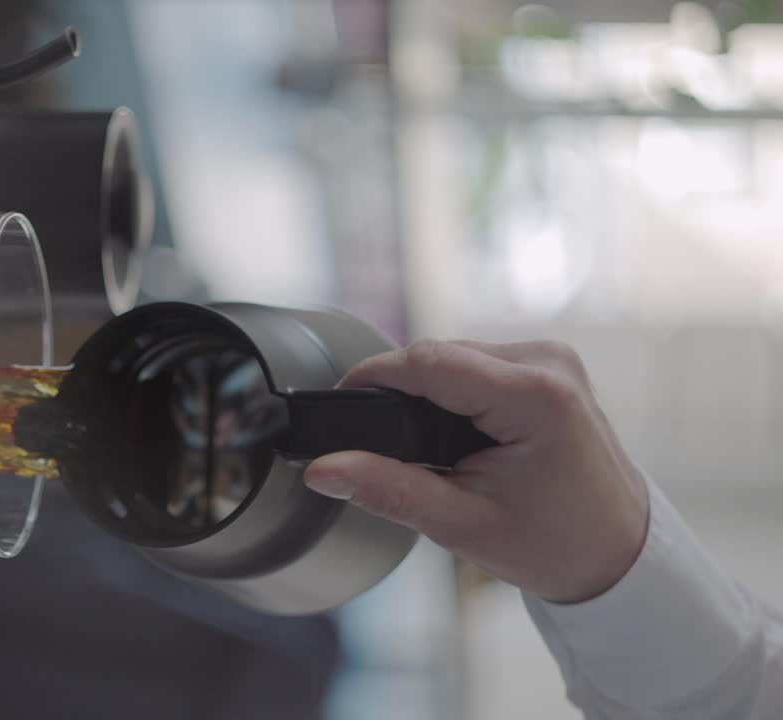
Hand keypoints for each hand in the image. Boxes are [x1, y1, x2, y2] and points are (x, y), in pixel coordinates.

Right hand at [303, 339, 648, 603]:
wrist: (621, 555)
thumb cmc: (557, 545)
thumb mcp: (461, 524)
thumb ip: (387, 489)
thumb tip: (324, 469)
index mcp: (536, 397)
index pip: (428, 361)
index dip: (372, 376)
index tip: (338, 402)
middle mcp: (548, 363)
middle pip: (438, 354)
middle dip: (400, 392)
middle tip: (380, 446)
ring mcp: (553, 359)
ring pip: (455, 354)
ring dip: (427, 392)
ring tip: (423, 447)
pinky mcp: (549, 365)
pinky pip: (477, 362)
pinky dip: (453, 392)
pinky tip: (453, 432)